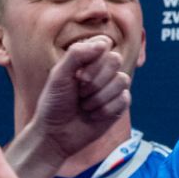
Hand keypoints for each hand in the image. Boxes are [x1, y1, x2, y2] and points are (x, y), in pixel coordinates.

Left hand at [11, 35, 129, 177]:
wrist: (56, 134)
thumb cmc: (54, 103)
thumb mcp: (58, 76)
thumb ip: (77, 54)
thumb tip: (105, 43)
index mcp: (88, 59)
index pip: (104, 44)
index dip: (95, 59)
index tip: (79, 76)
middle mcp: (103, 70)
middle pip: (116, 60)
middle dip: (96, 80)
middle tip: (80, 92)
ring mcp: (113, 87)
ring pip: (123, 80)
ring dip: (99, 98)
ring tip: (85, 106)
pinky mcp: (120, 104)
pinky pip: (124, 99)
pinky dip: (105, 110)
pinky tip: (93, 115)